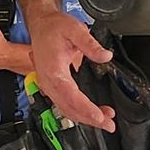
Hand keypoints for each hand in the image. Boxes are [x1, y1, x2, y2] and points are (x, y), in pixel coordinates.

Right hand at [26, 8, 114, 129]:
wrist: (41, 24)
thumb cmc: (54, 27)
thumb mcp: (75, 30)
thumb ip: (90, 44)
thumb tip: (105, 56)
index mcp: (53, 70)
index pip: (70, 96)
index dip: (86, 108)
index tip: (100, 116)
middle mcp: (48, 81)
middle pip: (68, 108)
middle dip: (89, 119)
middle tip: (109, 124)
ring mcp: (48, 85)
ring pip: (66, 109)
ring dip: (85, 117)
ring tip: (105, 121)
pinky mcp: (52, 86)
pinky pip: (64, 104)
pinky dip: (79, 111)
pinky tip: (92, 112)